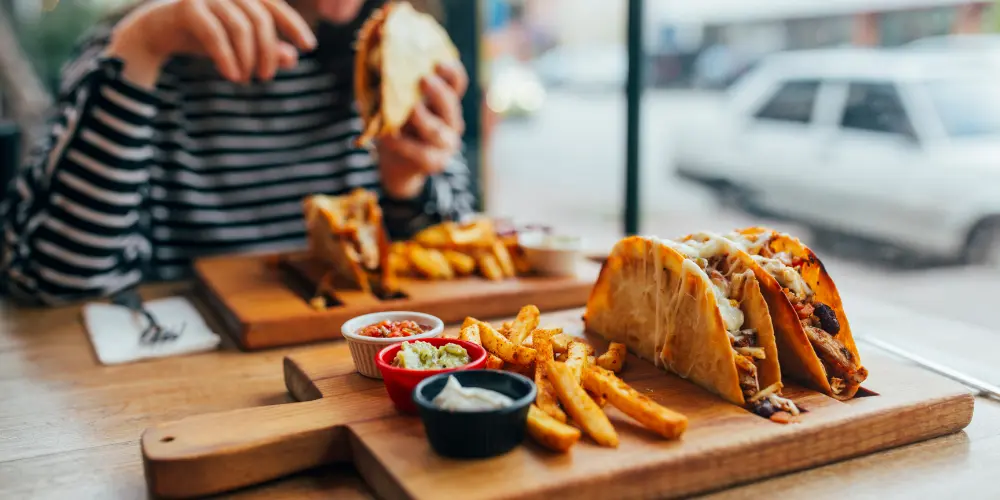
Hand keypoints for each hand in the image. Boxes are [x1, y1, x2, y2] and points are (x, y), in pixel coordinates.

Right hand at [106, 0, 316, 87]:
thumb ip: (267, 50)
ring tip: (246, 79)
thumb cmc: (205, 35)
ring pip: (240, 27)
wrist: (158, 31)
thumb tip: (292, 59)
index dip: (295, 25)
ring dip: (247, 58)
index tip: (309, 46)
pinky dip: (226, 57)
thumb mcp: (240, 46)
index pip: (276, 6)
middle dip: (268, 52)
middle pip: (260, 20)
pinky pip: (215, 34)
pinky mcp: (187, 6)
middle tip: (265, 77)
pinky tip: (232, 76)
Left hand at [377, 62, 468, 199]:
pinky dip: (402, 143)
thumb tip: (376, 55)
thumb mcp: (395, 102)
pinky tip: (387, 136)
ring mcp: (445, 144)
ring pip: (436, 130)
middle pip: (450, 104)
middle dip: (438, 92)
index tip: (439, 62)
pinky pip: (419, 151)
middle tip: (424, 80)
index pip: (457, 82)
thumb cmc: (396, 125)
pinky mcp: (433, 162)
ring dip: (424, 118)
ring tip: (411, 109)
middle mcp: (451, 121)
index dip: (452, 71)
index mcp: (445, 101)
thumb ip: (390, 83)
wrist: (395, 164)